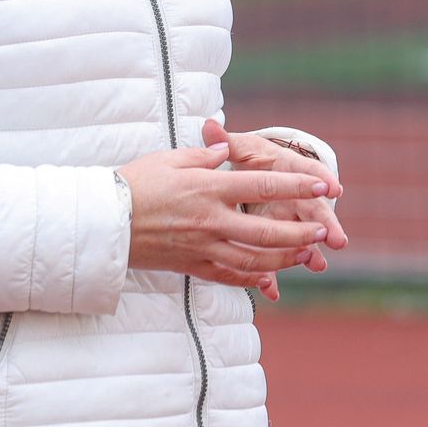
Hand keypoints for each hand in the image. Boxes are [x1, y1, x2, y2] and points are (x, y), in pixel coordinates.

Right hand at [117, 132, 341, 292]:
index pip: (264, 184)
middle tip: (323, 230)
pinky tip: (271, 276)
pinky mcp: (191, 266)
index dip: (297, 185)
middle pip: (267, 231)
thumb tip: (228, 149)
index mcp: (209, 187)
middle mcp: (211, 220)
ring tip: (307, 254)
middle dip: (300, 232)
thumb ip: (206, 156)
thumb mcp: (172, 158)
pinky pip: (230, 276)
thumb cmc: (136, 183)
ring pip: (254, 259)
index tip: (323, 185)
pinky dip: (254, 278)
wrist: (103, 220)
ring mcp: (202, 246)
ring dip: (285, 259)